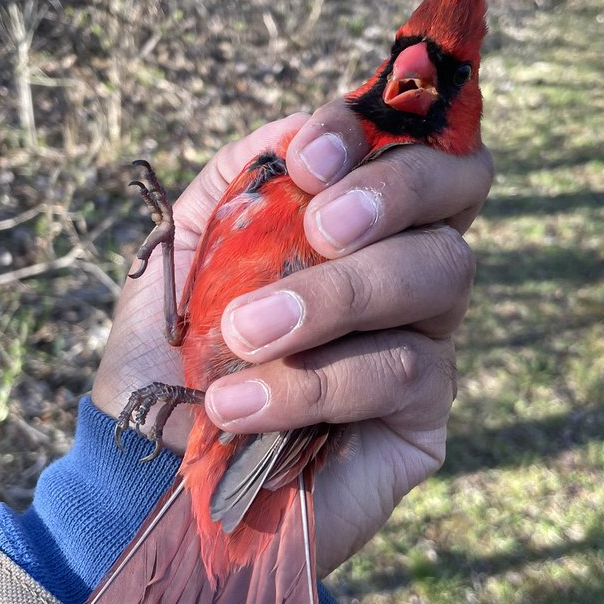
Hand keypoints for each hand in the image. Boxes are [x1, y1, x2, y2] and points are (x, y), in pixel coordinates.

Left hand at [91, 103, 492, 577]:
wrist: (147, 471)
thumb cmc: (167, 359)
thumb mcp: (185, 252)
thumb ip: (240, 182)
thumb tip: (298, 132)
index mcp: (354, 223)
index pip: (401, 145)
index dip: (369, 136)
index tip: (306, 159)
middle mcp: (402, 271)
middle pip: (455, 194)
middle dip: (391, 193)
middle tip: (320, 228)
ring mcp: (420, 340)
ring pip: (438, 275)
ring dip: (336, 295)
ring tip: (246, 334)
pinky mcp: (422, 417)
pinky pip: (402, 371)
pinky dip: (315, 381)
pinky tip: (240, 406)